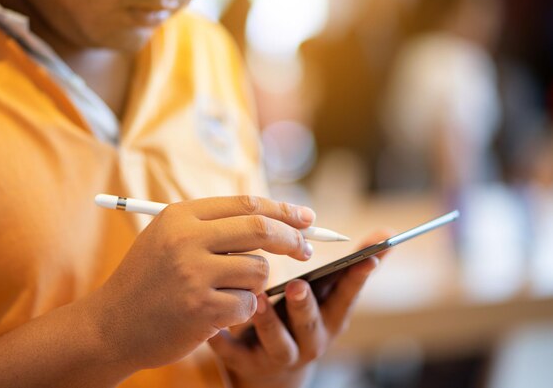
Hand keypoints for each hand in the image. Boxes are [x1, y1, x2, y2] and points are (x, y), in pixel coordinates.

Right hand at [85, 196, 315, 371]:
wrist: (111, 325)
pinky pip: (248, 305)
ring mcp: (193, 273)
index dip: (282, 210)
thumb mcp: (170, 238)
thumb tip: (275, 220)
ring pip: (258, 271)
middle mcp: (187, 238)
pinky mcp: (201, 308)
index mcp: (181, 215)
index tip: (306, 218)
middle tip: (306, 250)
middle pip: (260, 229)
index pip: (246, 204)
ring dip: (253, 284)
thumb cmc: (148, 280)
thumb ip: (214, 226)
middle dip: (291, 239)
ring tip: (223, 292)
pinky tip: (212, 315)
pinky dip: (240, 311)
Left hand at [209, 231, 391, 387]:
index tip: (367, 258)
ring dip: (268, 322)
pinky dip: (225, 340)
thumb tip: (386, 231)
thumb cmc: (297, 320)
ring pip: (277, 342)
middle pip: (311, 324)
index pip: (346, 297)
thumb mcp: (324, 297)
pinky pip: (234, 353)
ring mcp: (277, 355)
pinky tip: (216, 326)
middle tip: (298, 285)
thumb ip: (344, 268)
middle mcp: (309, 340)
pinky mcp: (246, 365)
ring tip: (258, 299)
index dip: (357, 279)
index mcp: (328, 318)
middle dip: (305, 306)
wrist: (266, 372)